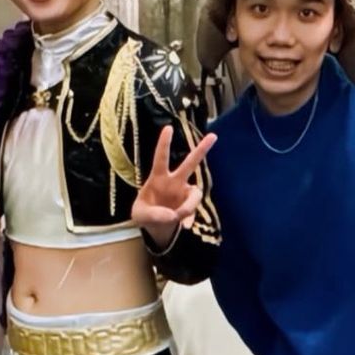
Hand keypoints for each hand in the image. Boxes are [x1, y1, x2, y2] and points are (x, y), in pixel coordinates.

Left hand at [131, 126, 216, 247]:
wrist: (154, 227)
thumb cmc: (144, 214)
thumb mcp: (140, 216)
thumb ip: (153, 215)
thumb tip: (172, 216)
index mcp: (157, 178)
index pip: (160, 158)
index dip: (164, 144)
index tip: (168, 128)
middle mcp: (174, 182)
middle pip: (189, 163)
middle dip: (201, 150)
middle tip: (214, 136)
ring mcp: (184, 192)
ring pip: (196, 193)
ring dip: (189, 206)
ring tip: (177, 217)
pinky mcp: (190, 204)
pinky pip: (194, 210)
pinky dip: (189, 219)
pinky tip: (185, 226)